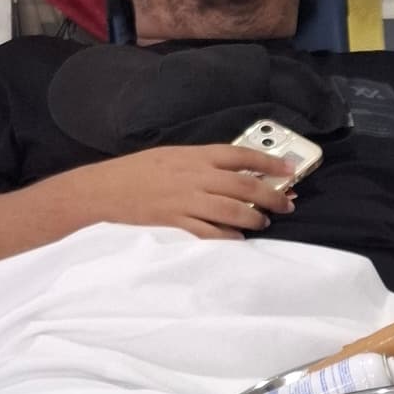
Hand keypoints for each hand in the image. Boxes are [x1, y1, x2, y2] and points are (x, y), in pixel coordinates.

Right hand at [76, 145, 296, 240]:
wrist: (103, 189)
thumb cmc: (136, 171)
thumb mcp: (172, 156)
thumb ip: (201, 162)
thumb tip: (233, 171)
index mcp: (195, 155)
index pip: (241, 154)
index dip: (269, 162)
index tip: (289, 169)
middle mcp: (195, 176)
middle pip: (244, 185)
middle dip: (272, 195)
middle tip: (287, 203)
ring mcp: (186, 200)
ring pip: (232, 210)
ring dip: (254, 217)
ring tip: (264, 222)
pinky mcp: (175, 222)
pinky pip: (209, 232)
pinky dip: (228, 236)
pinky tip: (238, 239)